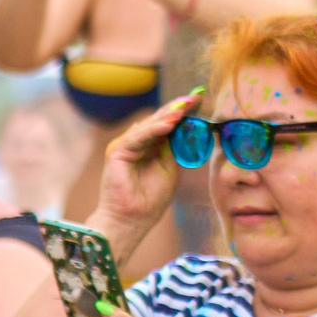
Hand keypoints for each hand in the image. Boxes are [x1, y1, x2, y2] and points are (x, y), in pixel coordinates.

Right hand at [95, 89, 198, 236]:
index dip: (182, 111)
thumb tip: (186, 127)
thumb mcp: (170, 168)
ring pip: (148, 125)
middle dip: (177, 108)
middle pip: (157, 120)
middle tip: (195, 96)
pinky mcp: (116, 152)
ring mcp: (125, 146)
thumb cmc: (150, 199)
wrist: (132, 219)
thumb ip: (174, 148)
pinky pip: (137, 137)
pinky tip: (170, 124)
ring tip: (185, 107)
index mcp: (149, 147)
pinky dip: (154, 129)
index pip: (166, 124)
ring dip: (167, 115)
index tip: (200, 98)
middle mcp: (135, 143)